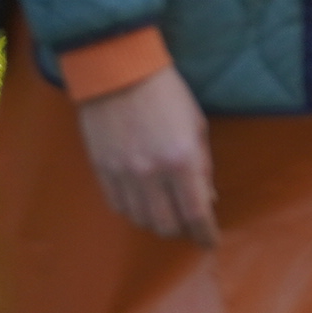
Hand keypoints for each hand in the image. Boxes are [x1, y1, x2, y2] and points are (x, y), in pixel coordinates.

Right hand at [77, 67, 219, 242]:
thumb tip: (207, 199)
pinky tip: (142, 202)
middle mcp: (152, 174)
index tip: (209, 241)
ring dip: (157, 223)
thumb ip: (203, 166)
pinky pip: (119, 206)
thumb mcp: (196, 125)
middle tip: (188, 226)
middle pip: (167, 225)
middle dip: (181, 231)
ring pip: (141, 220)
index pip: (197, 214)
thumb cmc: (165, 93)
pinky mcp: (102, 170)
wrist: (117, 71)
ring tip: (165, 213)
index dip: (205, 234)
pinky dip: (134, 211)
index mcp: (182, 160)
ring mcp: (124, 174)